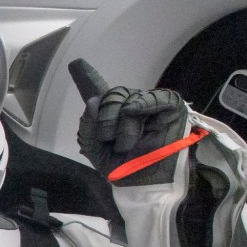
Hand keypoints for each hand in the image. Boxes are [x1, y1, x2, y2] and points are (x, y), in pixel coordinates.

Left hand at [71, 60, 191, 185]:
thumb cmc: (123, 167)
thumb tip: (92, 101)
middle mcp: (128, 105)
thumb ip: (88, 127)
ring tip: (126, 145)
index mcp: (110, 115)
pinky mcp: (170, 107)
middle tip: (109, 140)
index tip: (76, 63)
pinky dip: (142, 103)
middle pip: (110, 96)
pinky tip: (134, 112)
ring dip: (123, 126)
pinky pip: (154, 97)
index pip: (97, 91)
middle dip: (104, 120)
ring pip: (127, 99)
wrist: (146, 182)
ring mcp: (149, 105)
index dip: (87, 77)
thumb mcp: (96, 150)